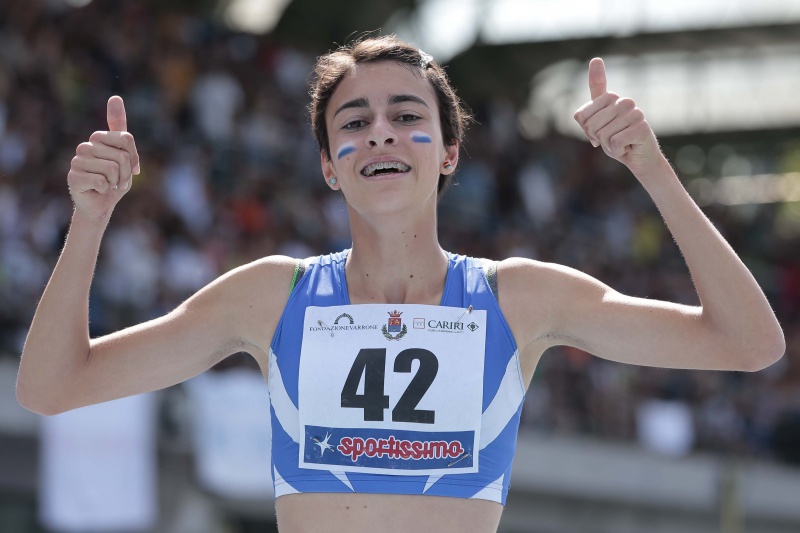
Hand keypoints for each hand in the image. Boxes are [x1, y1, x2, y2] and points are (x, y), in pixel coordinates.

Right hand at [67, 96, 139, 220]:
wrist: (101, 206)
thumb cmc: (114, 182)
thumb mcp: (125, 157)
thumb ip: (123, 134)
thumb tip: (115, 96)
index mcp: (98, 139)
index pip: (126, 138)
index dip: (135, 157)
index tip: (132, 167)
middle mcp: (85, 146)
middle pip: (122, 155)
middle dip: (127, 173)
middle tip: (118, 181)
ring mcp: (77, 161)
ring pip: (113, 168)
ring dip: (117, 182)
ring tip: (109, 185)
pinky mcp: (73, 177)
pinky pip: (102, 180)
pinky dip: (106, 189)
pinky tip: (99, 191)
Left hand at [573, 58, 662, 175]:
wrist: (638, 158)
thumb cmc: (616, 139)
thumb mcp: (596, 119)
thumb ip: (589, 102)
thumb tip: (596, 58)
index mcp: (611, 97)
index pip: (581, 116)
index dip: (587, 130)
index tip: (600, 132)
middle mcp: (625, 101)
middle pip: (591, 125)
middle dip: (598, 138)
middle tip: (612, 139)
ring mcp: (636, 113)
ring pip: (603, 135)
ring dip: (609, 145)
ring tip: (621, 142)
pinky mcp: (642, 128)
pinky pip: (615, 142)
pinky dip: (618, 150)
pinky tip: (628, 147)